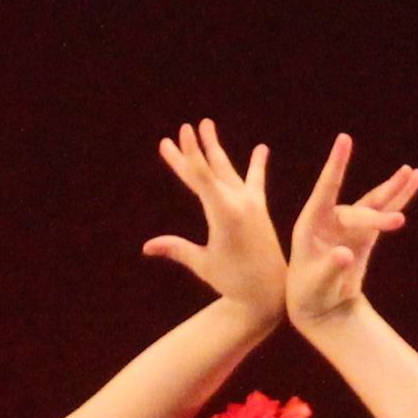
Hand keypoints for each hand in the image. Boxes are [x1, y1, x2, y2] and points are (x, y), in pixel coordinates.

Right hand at [141, 119, 286, 323]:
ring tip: (207, 125)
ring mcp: (251, 204)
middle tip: (184, 127)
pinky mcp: (259, 209)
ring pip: (228, 170)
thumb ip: (177, 249)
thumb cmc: (233, 281)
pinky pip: (255, 183)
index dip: (189, 154)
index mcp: (223, 213)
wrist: (271, 292)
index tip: (183, 131)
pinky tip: (261, 150)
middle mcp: (238, 202)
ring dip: (216, 149)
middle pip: (209, 170)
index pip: (202, 176)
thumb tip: (147, 246)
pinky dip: (257, 166)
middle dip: (193, 151)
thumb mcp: (202, 264)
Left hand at [286, 132, 417, 325]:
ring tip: (414, 172)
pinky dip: (398, 200)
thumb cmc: (310, 296)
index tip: (345, 138)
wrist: (318, 308)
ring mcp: (348, 226)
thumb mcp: (317, 284)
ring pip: (374, 204)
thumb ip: (330, 268)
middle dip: (378, 217)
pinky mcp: (363, 235)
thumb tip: (345, 254)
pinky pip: (383, 214)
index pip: (325, 189)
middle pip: (359, 210)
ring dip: (394, 190)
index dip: (336, 165)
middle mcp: (330, 220)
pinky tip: (414, 181)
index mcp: (311, 225)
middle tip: (399, 222)